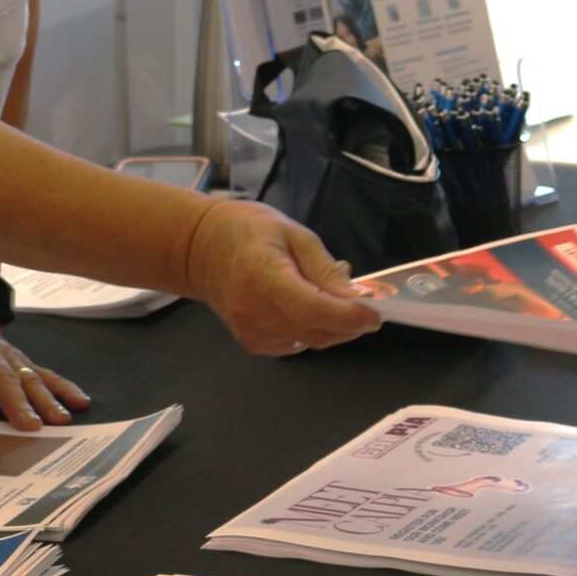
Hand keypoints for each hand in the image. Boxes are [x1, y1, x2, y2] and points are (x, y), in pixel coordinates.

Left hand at [0, 303, 91, 433]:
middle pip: (3, 379)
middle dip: (16, 403)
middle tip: (29, 426)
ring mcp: (8, 355)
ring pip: (30, 377)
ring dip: (46, 399)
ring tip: (60, 420)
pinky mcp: (23, 360)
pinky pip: (46, 373)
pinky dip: (64, 387)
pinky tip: (80, 402)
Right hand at [184, 199, 381, 355]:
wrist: (201, 249)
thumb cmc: (249, 231)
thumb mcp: (294, 234)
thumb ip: (325, 269)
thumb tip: (358, 297)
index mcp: (263, 276)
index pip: (312, 310)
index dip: (349, 317)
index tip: (375, 313)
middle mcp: (254, 312)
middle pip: (316, 332)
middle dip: (350, 323)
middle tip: (365, 301)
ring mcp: (251, 332)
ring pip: (311, 342)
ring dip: (334, 325)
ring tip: (333, 293)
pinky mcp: (253, 344)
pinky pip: (298, 344)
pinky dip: (314, 329)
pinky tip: (311, 304)